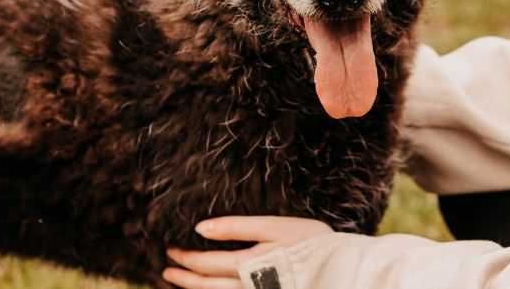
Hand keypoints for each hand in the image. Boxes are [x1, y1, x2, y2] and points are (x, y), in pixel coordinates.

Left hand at [164, 215, 332, 287]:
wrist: (342, 273)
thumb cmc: (312, 244)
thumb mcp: (276, 227)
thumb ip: (237, 227)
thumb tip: (200, 228)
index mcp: (247, 266)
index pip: (205, 264)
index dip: (185, 257)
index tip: (170, 249)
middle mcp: (247, 288)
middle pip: (206, 287)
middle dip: (183, 277)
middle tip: (166, 270)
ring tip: (179, 282)